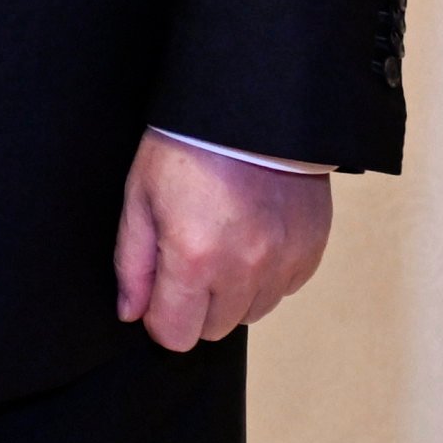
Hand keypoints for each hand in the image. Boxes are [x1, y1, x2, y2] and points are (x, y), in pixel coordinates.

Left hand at [113, 130, 332, 351]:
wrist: (249, 107)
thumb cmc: (187, 146)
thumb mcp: (140, 197)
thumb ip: (132, 263)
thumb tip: (131, 312)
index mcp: (194, 259)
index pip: (176, 336)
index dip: (159, 316)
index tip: (159, 288)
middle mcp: (244, 270)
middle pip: (213, 330)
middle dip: (195, 304)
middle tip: (190, 254)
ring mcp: (282, 263)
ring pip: (251, 313)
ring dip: (233, 291)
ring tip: (223, 239)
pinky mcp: (310, 252)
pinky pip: (283, 289)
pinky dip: (266, 274)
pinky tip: (252, 233)